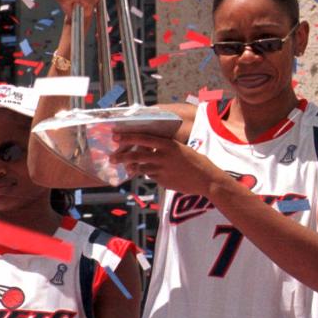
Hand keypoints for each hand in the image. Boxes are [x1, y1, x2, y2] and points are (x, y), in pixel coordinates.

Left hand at [110, 133, 228, 194]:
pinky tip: (149, 173)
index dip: (128, 137)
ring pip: (140, 167)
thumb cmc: (197, 162)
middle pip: (136, 155)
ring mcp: (161, 170)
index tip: (116, 136)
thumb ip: (166, 148)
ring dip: (131, 167)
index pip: (144, 139)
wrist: (206, 179)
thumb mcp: (182, 149)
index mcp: (169, 145)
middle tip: (111, 158)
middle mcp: (163, 157)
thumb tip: (151, 148)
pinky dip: (147, 174)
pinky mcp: (162, 181)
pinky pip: (150, 176)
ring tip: (126, 168)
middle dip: (121, 156)